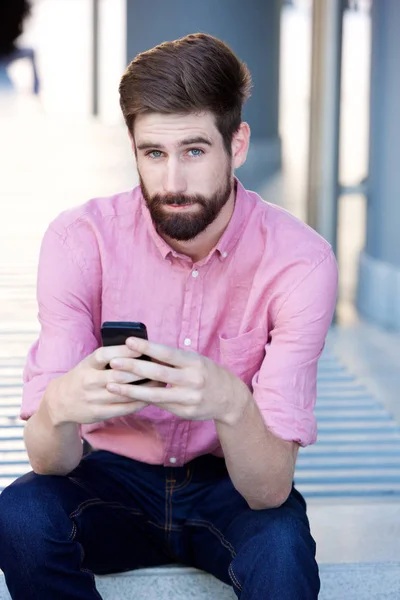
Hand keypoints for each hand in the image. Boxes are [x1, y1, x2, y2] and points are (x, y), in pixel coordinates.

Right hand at [46, 344, 163, 425]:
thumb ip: (109, 357)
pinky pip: (124, 408)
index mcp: (87, 364)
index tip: (142, 347)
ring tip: (161, 381)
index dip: (124, 351)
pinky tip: (151, 397)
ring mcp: (94, 398)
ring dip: (145, 388)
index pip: (105, 355)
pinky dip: (140, 402)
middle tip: (160, 366)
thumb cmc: (83, 376)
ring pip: (124, 393)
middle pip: (118, 375)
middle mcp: (89, 381)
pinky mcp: (99, 413)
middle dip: (141, 371)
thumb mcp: (89, 363)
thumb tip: (139, 348)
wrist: (60, 402)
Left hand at [106, 337, 250, 424]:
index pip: (167, 353)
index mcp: (194, 362)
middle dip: (133, 368)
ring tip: (111, 385)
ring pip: (155, 394)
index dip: (147, 347)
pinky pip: (160, 405)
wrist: (229, 398)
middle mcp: (192, 379)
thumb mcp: (195, 361)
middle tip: (113, 362)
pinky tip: (127, 397)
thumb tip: (144, 352)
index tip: (129, 341)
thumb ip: (173, 359)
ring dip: (131, 390)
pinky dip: (142, 400)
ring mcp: (189, 398)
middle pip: (158, 373)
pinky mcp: (185, 412)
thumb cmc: (206, 373)